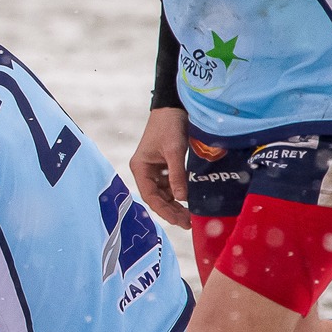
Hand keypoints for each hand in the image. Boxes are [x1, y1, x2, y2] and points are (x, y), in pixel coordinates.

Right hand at [132, 106, 190, 227]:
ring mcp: (155, 169)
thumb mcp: (174, 151)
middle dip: (171, 211)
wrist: (173, 108)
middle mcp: (145, 171)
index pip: (150, 196)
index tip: (179, 221)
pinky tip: (190, 201)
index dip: (164, 211)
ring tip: (191, 216)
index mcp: (140, 168)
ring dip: (176, 205)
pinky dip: (180, 194)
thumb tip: (182, 199)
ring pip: (164, 193)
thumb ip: (177, 175)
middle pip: (157, 197)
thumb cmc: (169, 126)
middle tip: (189, 223)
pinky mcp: (165, 166)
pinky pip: (171, 185)